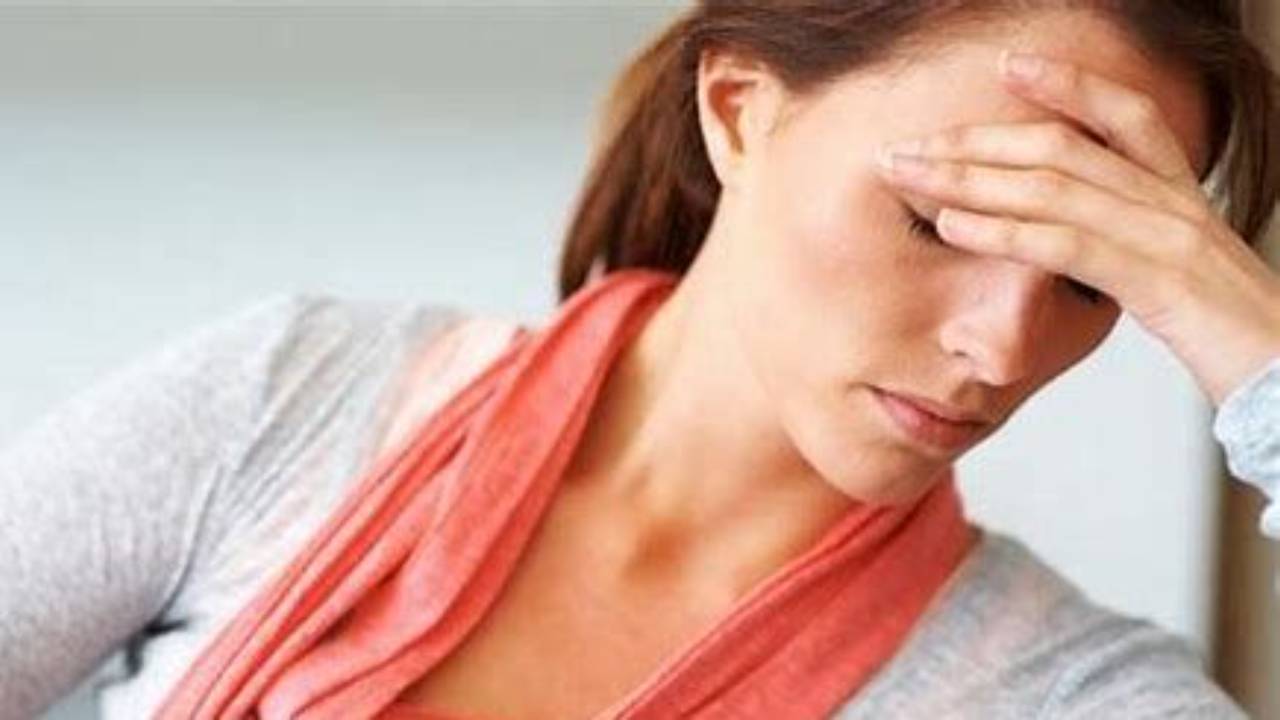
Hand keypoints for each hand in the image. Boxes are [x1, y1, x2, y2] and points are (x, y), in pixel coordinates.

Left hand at [875, 49, 1279, 405]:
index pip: (1126, 117)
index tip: (1007, 66)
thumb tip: (1087, 248)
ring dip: (967, 178)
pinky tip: (949, 227)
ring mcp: (1167, 237)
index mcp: (1181, 198)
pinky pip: (1066, 245)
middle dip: (974, 141)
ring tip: (906, 174)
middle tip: (904, 146)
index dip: (1068, 85)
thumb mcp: (1184, 280)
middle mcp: (1173, 204)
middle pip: (1062, 147)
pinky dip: (1000, 233)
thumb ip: (1137, 254)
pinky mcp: (1157, 282)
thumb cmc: (1236, 340)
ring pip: (1053, 187)